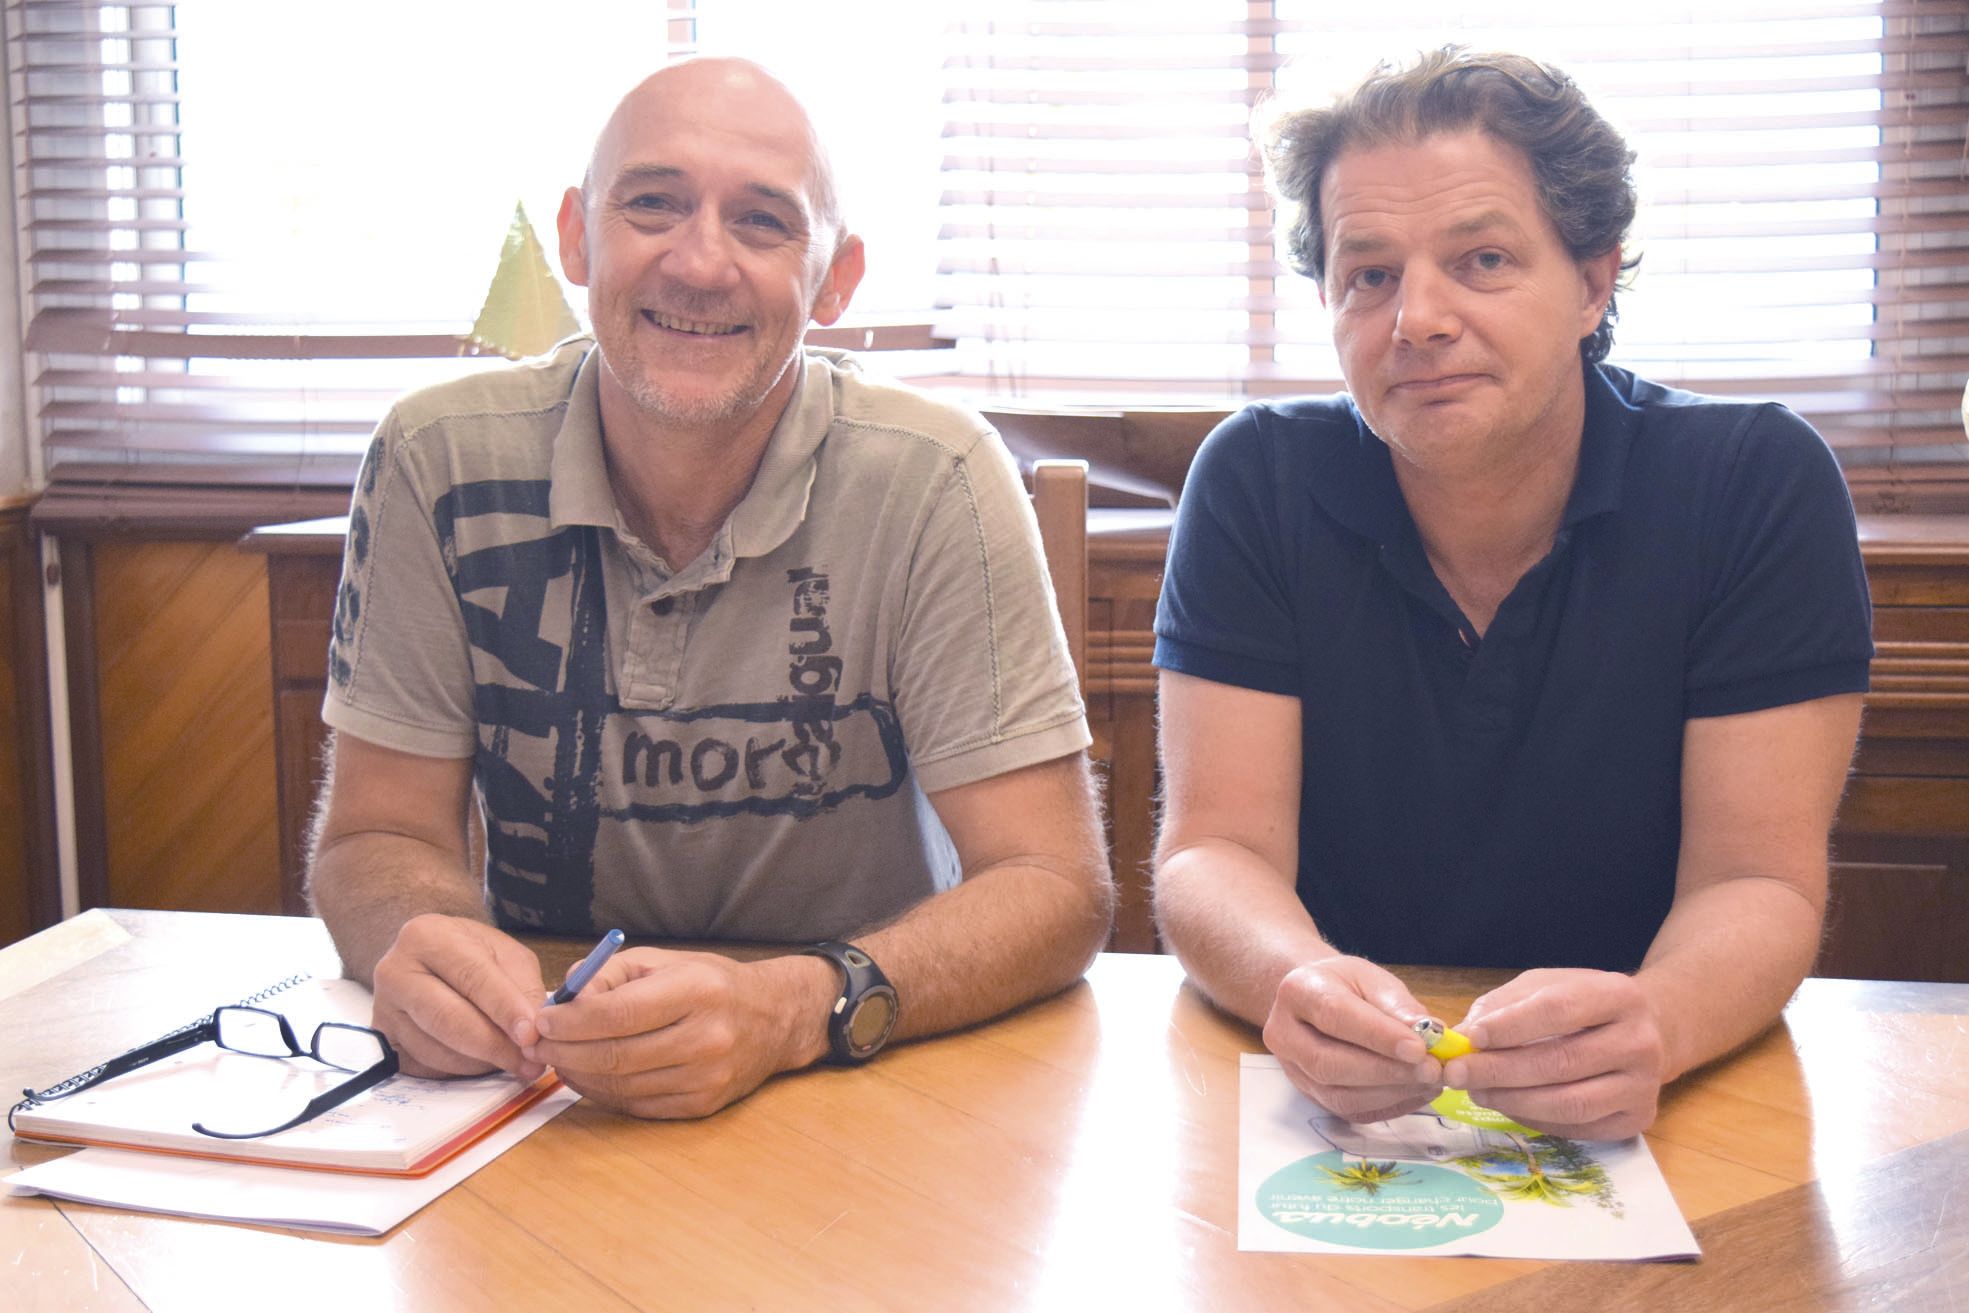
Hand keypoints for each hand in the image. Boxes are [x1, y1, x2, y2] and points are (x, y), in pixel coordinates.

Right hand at [369, 914, 547, 1079]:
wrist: (429, 961)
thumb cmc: (473, 955)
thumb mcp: (506, 955)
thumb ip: (523, 989)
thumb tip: (534, 1034)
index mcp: (426, 937)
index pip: (470, 976)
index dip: (504, 1009)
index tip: (531, 1034)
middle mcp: (395, 971)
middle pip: (447, 1018)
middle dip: (495, 1045)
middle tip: (531, 1062)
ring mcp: (383, 1009)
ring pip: (437, 1050)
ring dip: (481, 1062)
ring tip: (514, 1060)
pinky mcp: (384, 1041)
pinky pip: (425, 1067)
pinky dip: (461, 1070)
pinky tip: (482, 1060)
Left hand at [525, 949, 835, 1118]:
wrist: (776, 1019)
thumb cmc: (713, 984)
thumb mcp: (665, 959)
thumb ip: (610, 973)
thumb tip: (562, 998)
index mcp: (696, 990)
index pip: (618, 1013)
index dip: (571, 1021)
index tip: (542, 1020)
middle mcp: (706, 1036)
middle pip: (615, 1055)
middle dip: (564, 1052)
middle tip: (538, 1045)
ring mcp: (707, 1077)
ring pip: (621, 1086)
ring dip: (579, 1075)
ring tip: (559, 1059)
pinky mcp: (703, 1105)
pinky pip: (637, 1105)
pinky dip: (605, 1093)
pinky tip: (590, 1076)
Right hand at [1262, 956, 1441, 1122]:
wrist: (1316, 1002)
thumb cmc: (1346, 986)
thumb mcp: (1371, 978)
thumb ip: (1398, 1005)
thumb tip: (1431, 1034)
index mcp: (1297, 992)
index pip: (1335, 1015)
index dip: (1377, 1036)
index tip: (1419, 1048)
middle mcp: (1285, 1034)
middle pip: (1329, 1063)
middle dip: (1386, 1071)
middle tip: (1431, 1070)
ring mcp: (1294, 1071)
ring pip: (1339, 1096)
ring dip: (1391, 1092)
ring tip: (1429, 1081)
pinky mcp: (1312, 1097)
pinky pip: (1350, 1111)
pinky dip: (1389, 1105)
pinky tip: (1416, 1092)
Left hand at [1448, 968, 1669, 1138]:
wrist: (1648, 1032)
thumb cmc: (1583, 1005)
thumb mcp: (1545, 986)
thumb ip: (1504, 1005)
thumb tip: (1462, 1037)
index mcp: (1618, 995)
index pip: (1558, 1010)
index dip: (1510, 1026)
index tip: (1470, 1038)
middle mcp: (1640, 1041)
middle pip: (1562, 1062)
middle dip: (1500, 1070)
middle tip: (1458, 1074)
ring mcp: (1643, 1085)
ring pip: (1570, 1103)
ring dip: (1513, 1101)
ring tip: (1477, 1092)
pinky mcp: (1638, 1119)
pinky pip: (1578, 1127)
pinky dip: (1534, 1119)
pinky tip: (1508, 1105)